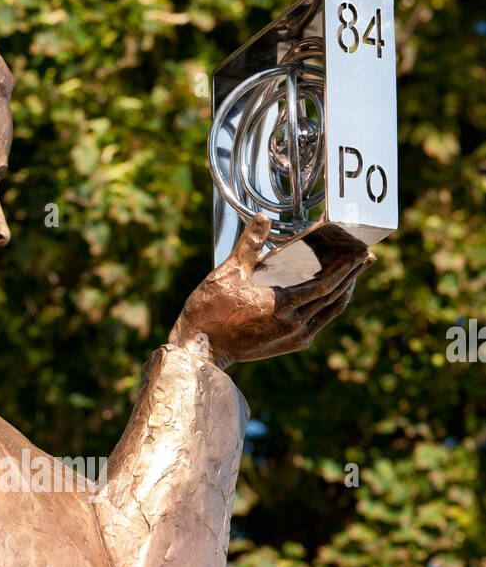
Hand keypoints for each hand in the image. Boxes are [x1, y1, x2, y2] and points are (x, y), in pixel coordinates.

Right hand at [169, 213, 374, 367]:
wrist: (200, 349)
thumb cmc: (210, 311)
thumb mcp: (228, 273)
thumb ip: (249, 245)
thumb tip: (262, 218)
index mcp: (282, 306)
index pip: (326, 285)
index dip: (346, 268)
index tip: (361, 253)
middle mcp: (294, 325)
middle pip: (334, 297)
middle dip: (352, 276)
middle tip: (367, 257)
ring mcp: (293, 337)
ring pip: (330, 312)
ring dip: (344, 291)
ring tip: (356, 273)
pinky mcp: (289, 344)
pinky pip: (320, 322)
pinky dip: (330, 306)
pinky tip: (332, 295)